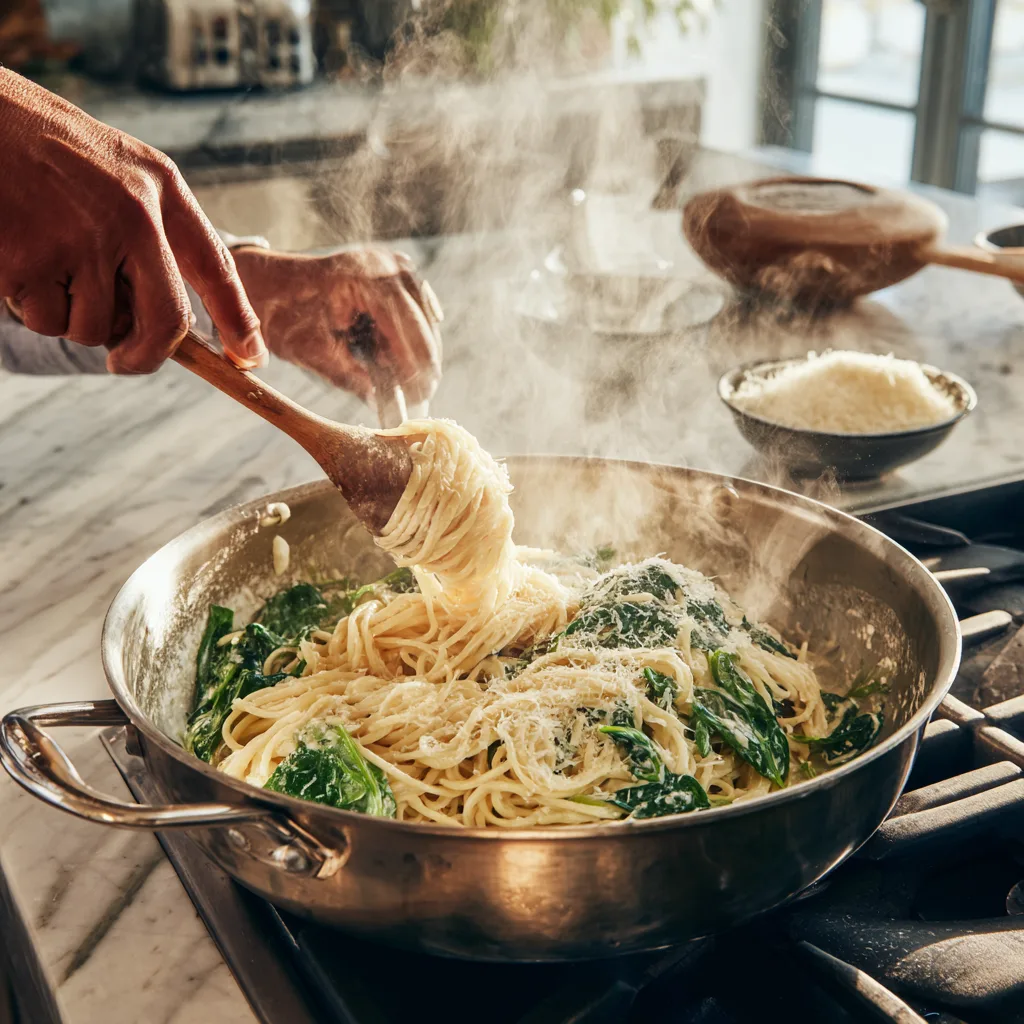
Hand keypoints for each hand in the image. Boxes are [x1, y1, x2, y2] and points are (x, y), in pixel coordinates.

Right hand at [0, 69, 265, 372]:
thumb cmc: (37, 143)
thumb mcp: (114, 166)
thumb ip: (147, 227)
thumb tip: (168, 318)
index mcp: (159, 186)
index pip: (215, 266)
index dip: (238, 320)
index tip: (251, 359)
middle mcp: (132, 215)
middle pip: (166, 322)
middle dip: (147, 355)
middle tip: (124, 362)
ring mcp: (81, 240)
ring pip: (94, 327)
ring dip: (69, 316)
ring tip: (44, 262)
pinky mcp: (29, 261)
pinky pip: (44, 319)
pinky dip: (28, 305)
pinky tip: (15, 257)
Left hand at [231, 246, 442, 404]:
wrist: (266, 283)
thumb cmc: (282, 314)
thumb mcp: (312, 353)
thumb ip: (350, 378)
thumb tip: (381, 402)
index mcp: (362, 278)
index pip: (406, 325)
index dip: (416, 363)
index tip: (421, 394)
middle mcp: (383, 264)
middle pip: (421, 319)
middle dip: (423, 359)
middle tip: (423, 394)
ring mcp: (390, 263)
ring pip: (423, 313)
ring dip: (418, 347)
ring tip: (409, 380)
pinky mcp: (392, 270)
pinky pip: (415, 306)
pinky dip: (410, 333)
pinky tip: (399, 355)